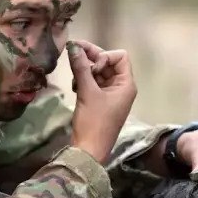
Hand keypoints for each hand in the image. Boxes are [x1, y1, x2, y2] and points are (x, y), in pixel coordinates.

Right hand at [68, 40, 136, 163]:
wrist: (88, 150)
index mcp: (126, 84)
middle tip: (71, 51)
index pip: (120, 56)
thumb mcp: (87, 92)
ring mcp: (110, 94)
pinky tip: (74, 87)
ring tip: (74, 79)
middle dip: (91, 59)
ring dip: (85, 71)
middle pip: (108, 62)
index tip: (92, 68)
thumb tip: (73, 46)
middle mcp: (121, 87)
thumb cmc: (93, 122)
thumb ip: (81, 68)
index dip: (104, 56)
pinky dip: (83, 80)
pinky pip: (93, 83)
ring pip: (98, 72)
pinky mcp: (100, 100)